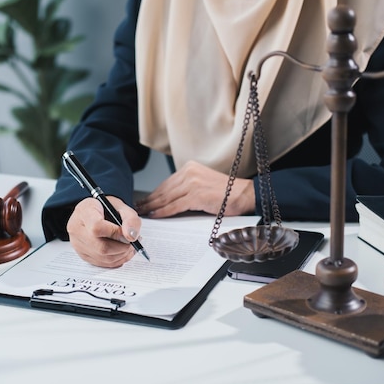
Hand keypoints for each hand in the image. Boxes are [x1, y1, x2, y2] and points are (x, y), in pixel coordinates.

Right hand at [67, 196, 141, 267]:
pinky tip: (123, 252)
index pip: (97, 227)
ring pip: (103, 257)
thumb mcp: (120, 205)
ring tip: (130, 246)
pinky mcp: (83, 255)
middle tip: (133, 242)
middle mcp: (77, 229)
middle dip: (122, 247)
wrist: (93, 213)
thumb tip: (131, 237)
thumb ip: (130, 218)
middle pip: (101, 247)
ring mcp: (78, 244)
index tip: (127, 233)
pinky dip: (117, 260)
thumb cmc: (105, 208)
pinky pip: (102, 263)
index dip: (115, 233)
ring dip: (122, 255)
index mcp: (84, 212)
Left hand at [135, 160, 254, 217]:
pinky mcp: (196, 195)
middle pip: (164, 190)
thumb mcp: (203, 184)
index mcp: (190, 168)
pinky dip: (163, 211)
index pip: (166, 183)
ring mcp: (193, 183)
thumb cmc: (227, 193)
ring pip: (167, 198)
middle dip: (149, 201)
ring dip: (153, 207)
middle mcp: (189, 172)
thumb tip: (168, 200)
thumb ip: (186, 188)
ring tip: (143, 214)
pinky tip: (155, 215)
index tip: (144, 201)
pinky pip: (174, 205)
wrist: (245, 194)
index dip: (153, 194)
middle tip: (137, 209)